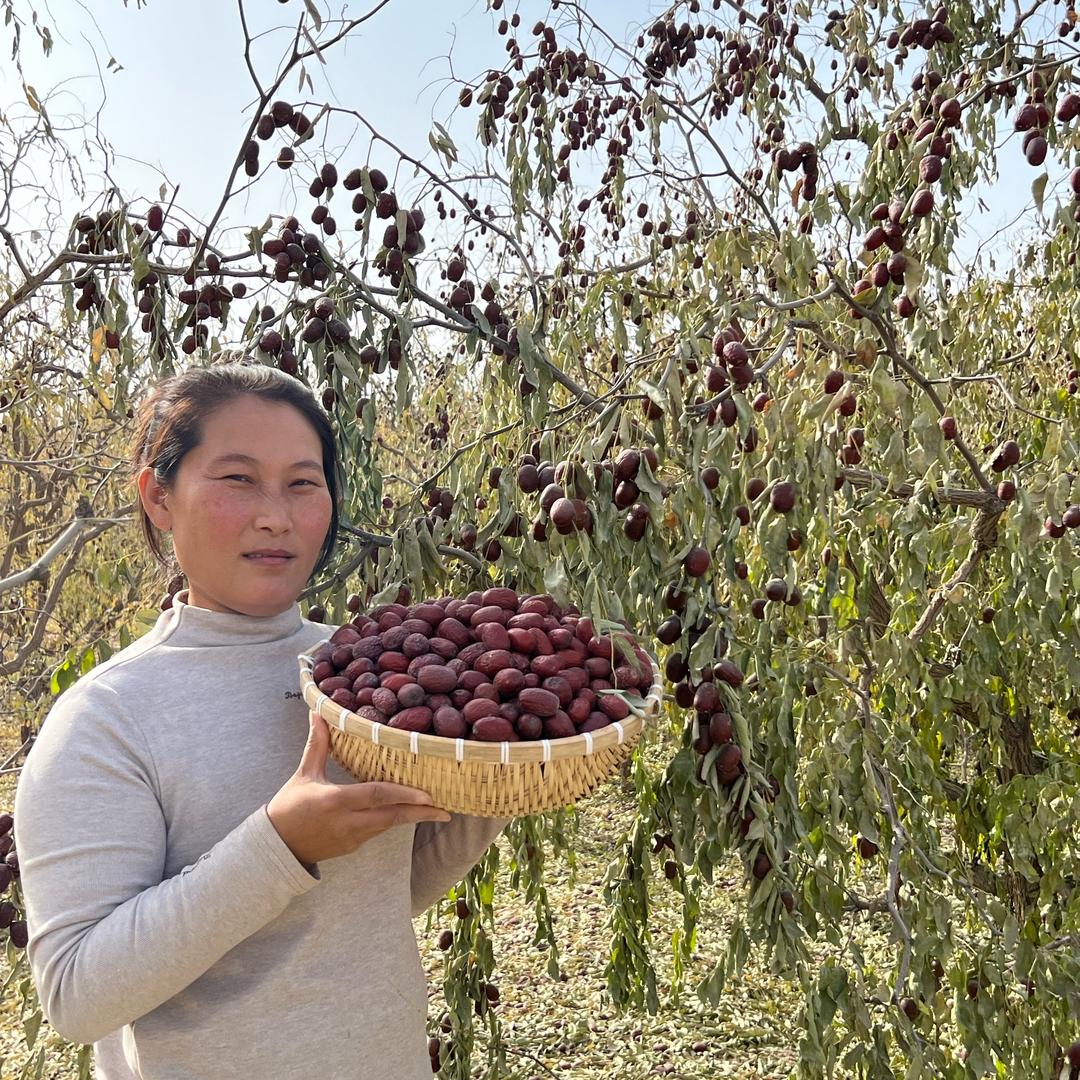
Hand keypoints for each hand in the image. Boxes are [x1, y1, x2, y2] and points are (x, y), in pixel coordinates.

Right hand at [267, 709, 450, 865]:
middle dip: (420, 813)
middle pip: (391, 817)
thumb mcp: (304, 773)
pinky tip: (408, 813)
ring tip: (436, 810)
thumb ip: (317, 744)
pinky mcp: (352, 847)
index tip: (427, 794)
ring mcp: (352, 838)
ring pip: (388, 826)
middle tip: (445, 809)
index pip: (376, 795)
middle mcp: (347, 822)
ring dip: (411, 817)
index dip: (403, 794)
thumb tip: (318, 713)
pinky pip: (377, 832)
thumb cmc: (289, 807)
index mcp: (335, 801)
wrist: (276, 847)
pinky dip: (393, 822)